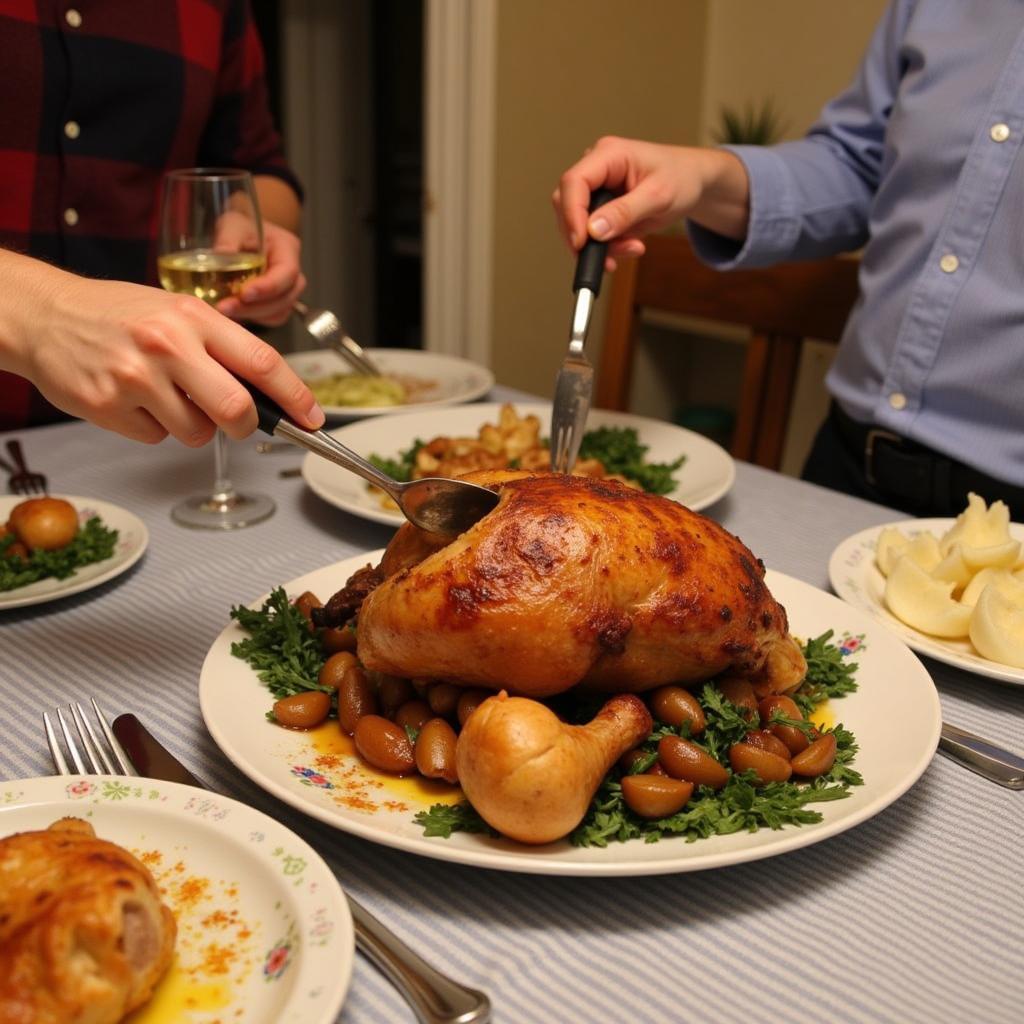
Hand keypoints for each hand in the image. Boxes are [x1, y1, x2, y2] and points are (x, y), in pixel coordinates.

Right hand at [9, 260, 322, 445]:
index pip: (262, 361)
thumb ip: (221, 349)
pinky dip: (153, 427)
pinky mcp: (107, 407)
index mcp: (193, 317)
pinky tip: (133, 399)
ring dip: (191, 425)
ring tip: (164, 393)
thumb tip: (269, 396)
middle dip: (245, 424)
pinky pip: (156, 438)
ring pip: (197, 433)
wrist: (45, 314)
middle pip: (236, 409)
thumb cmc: (120, 314)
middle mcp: (167, 345)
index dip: (295, 396)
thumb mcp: (177, 312)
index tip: (313, 418)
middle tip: (236, 421)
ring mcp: (135, 377)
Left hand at [215, 219, 305, 325]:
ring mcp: (286, 291)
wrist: (242, 234)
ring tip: (225, 311)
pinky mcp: (276, 304)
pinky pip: (270, 319)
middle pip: (285, 298)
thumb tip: (220, 256)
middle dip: (255, 307)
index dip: (268, 287)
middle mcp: (292, 273)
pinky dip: (252, 319)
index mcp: (287, 248)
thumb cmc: (241, 227)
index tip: (244, 294)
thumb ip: (227, 240)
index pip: (287, 273)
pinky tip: (232, 313)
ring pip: (279, 312)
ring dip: (253, 316)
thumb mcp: (232, 225)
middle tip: (225, 307)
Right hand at [552, 136, 748, 267]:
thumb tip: (593, 231)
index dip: (571, 214)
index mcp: (608, 155)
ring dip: (599, 245)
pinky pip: (591, 232)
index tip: (581, 243)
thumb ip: (625, 213)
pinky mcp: (601, 207)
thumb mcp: (658, 196)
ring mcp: (597, 189)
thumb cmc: (681, 178)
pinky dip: (607, 247)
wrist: (693, 182)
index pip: (573, 182)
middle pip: (566, 204)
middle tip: (608, 258)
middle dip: (584, 236)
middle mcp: (596, 169)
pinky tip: (630, 247)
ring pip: (577, 223)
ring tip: (631, 249)